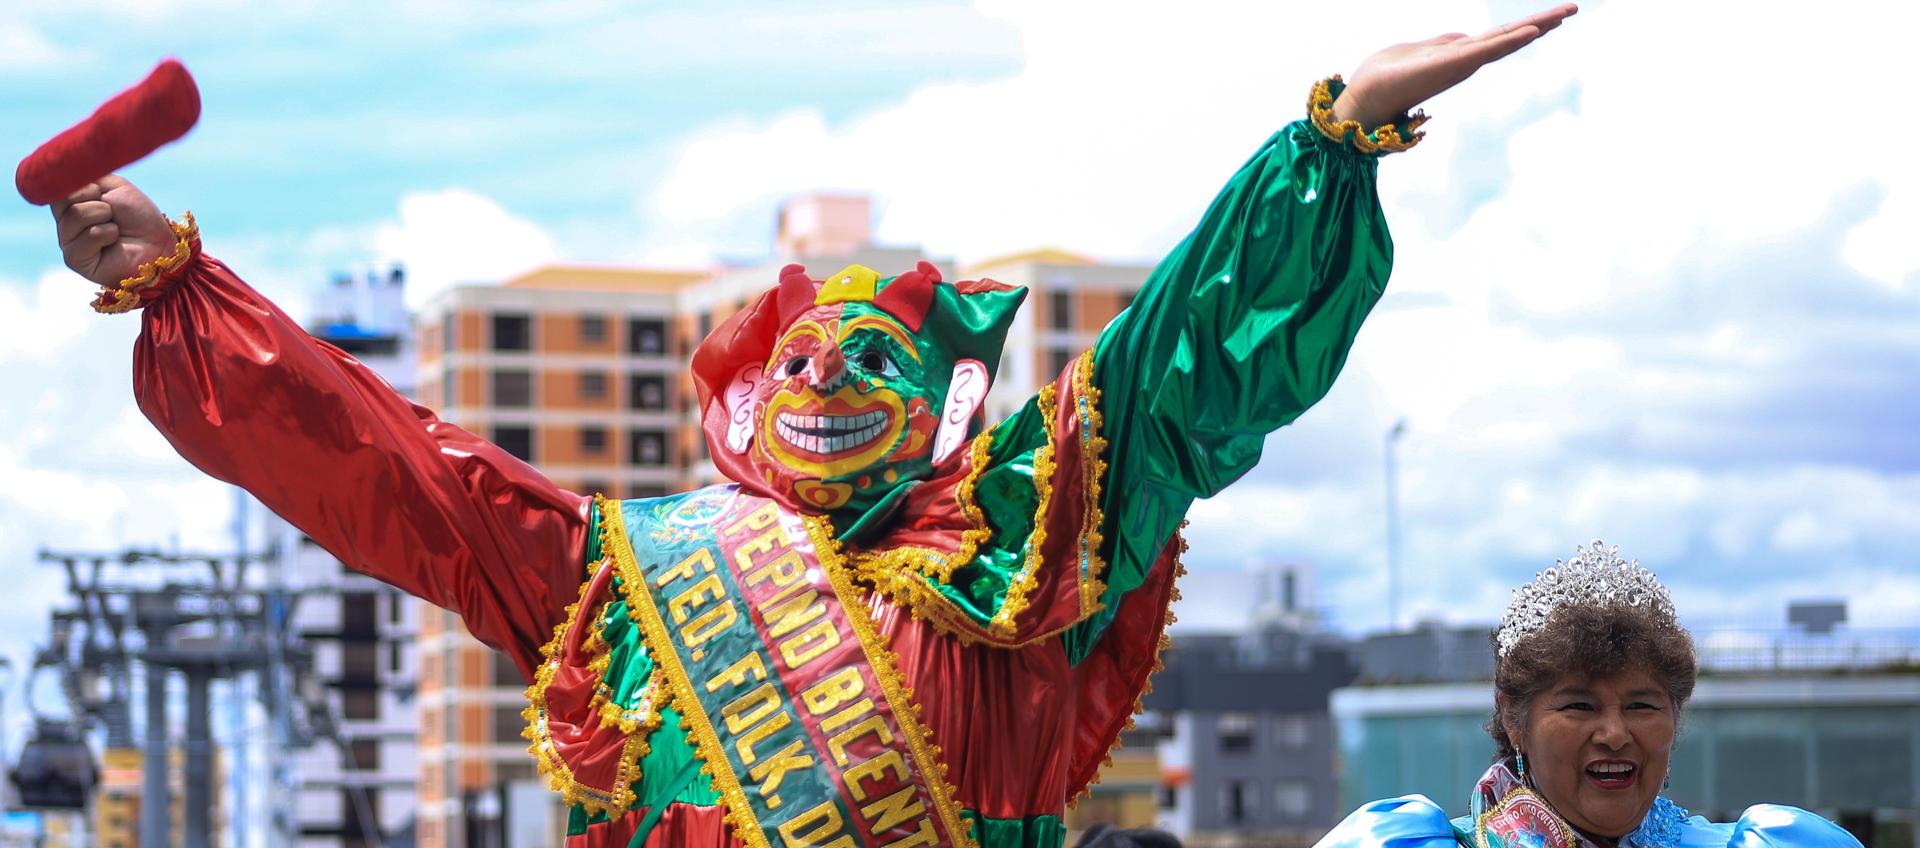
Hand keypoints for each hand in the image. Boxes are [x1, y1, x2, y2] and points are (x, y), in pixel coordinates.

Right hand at [52, 174, 174, 286]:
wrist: (159, 243)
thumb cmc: (138, 216)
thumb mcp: (113, 186)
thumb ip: (85, 176)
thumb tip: (60, 171)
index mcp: (69, 204)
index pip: (57, 185)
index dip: (81, 183)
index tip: (99, 190)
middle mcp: (64, 222)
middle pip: (63, 198)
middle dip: (96, 199)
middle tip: (112, 210)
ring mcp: (67, 241)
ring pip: (77, 215)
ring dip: (105, 215)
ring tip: (116, 227)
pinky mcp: (75, 259)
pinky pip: (89, 235)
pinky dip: (108, 233)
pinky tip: (114, 240)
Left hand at [1332, 4, 1576, 128]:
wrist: (1366, 96)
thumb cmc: (1385, 77)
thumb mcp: (1419, 50)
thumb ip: (1442, 43)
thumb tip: (1463, 36)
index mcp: (1457, 55)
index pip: (1499, 37)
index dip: (1525, 27)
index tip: (1552, 17)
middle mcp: (1465, 60)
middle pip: (1510, 37)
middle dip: (1542, 23)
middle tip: (1573, 9)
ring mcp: (1461, 63)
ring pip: (1506, 41)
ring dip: (1536, 26)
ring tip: (1564, 14)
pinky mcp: (1452, 65)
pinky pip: (1488, 48)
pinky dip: (1511, 39)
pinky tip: (1532, 28)